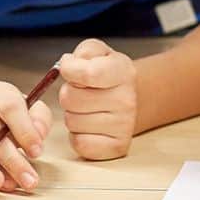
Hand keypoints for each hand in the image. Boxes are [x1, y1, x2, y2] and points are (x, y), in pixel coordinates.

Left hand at [57, 39, 136, 159]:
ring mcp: (124, 126)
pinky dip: (78, 135)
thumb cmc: (108, 75)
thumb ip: (84, 51)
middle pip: (70, 99)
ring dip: (73, 115)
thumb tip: (69, 63)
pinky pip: (79, 142)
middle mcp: (127, 100)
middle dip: (69, 94)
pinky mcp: (117, 148)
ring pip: (71, 122)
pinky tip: (90, 126)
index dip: (69, 71)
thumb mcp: (99, 52)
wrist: (130, 99)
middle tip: (83, 92)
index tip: (71, 70)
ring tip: (88, 109)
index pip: (85, 74)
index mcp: (123, 71)